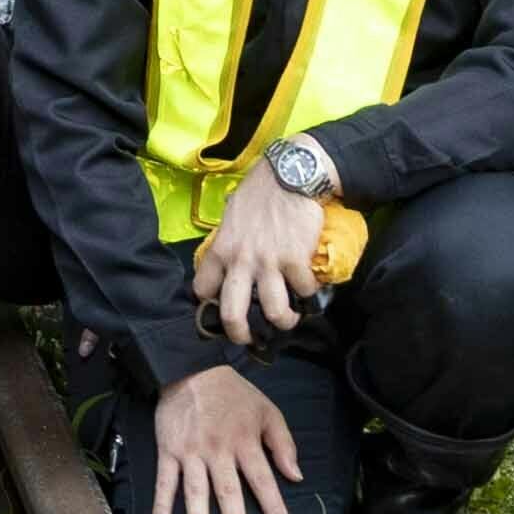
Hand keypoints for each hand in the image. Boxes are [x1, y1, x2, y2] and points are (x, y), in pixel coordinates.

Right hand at [147, 364, 302, 513]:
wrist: (192, 368)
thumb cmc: (234, 394)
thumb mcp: (267, 411)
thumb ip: (283, 444)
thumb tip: (296, 476)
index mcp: (244, 441)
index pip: (262, 478)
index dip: (273, 504)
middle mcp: (218, 450)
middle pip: (228, 490)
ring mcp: (190, 451)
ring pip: (195, 490)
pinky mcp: (168, 450)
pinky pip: (164, 481)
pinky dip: (161, 504)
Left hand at [189, 171, 326, 345]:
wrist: (289, 175)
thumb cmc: (259, 192)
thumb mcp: (232, 216)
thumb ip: (229, 242)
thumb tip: (231, 259)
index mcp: (221, 249)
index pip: (202, 288)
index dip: (209, 303)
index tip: (219, 305)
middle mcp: (241, 261)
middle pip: (233, 314)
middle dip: (240, 334)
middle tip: (250, 338)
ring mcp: (269, 262)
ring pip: (274, 312)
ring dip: (284, 322)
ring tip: (289, 320)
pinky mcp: (296, 260)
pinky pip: (304, 292)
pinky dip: (310, 295)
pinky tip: (310, 289)